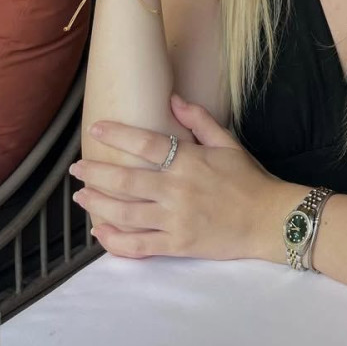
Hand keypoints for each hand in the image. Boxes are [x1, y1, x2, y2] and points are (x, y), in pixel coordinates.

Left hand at [70, 95, 283, 260]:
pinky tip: (101, 232)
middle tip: (77, 168)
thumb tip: (173, 99)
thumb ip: (199, 120)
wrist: (269, 219)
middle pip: (126, 181)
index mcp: (189, 161)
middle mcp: (177, 190)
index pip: (146, 144)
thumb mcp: (228, 143)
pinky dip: (115, 241)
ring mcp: (175, 220)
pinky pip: (138, 246)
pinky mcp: (176, 245)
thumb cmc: (248, 179)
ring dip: (98, 204)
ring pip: (126, 214)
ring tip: (81, 196)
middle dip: (96, 173)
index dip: (117, 135)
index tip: (96, 129)